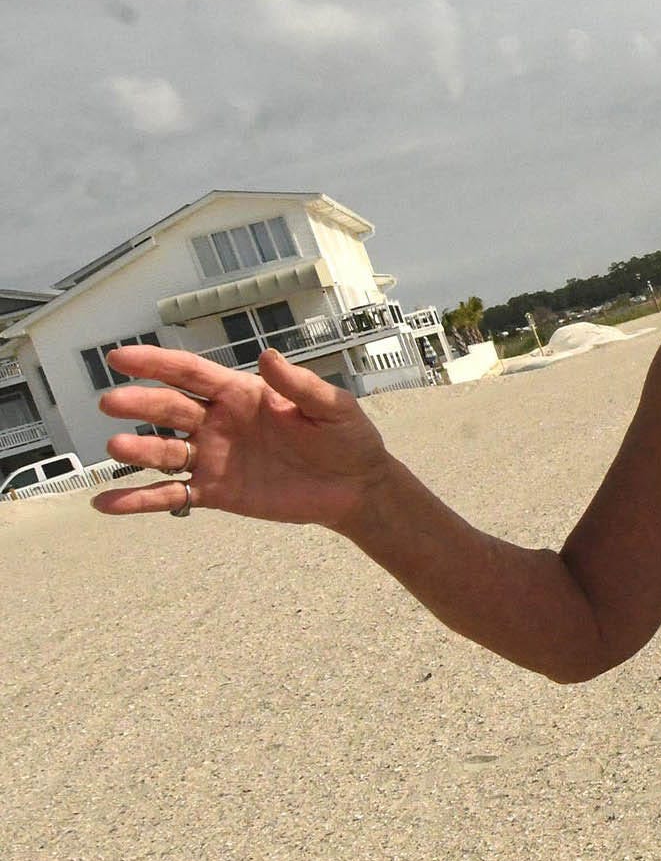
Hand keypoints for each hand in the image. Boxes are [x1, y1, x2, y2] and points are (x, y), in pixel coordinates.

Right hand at [92, 345, 390, 528]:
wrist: (354, 487)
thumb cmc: (347, 438)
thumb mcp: (332, 407)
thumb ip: (299, 385)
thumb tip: (268, 356)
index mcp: (243, 393)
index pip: (192, 373)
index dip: (156, 363)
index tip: (119, 357)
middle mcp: (220, 421)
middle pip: (170, 408)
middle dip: (140, 403)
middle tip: (111, 402)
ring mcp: (214, 457)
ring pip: (165, 451)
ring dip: (138, 449)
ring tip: (117, 447)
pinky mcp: (215, 492)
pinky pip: (171, 495)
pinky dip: (139, 501)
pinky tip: (106, 504)